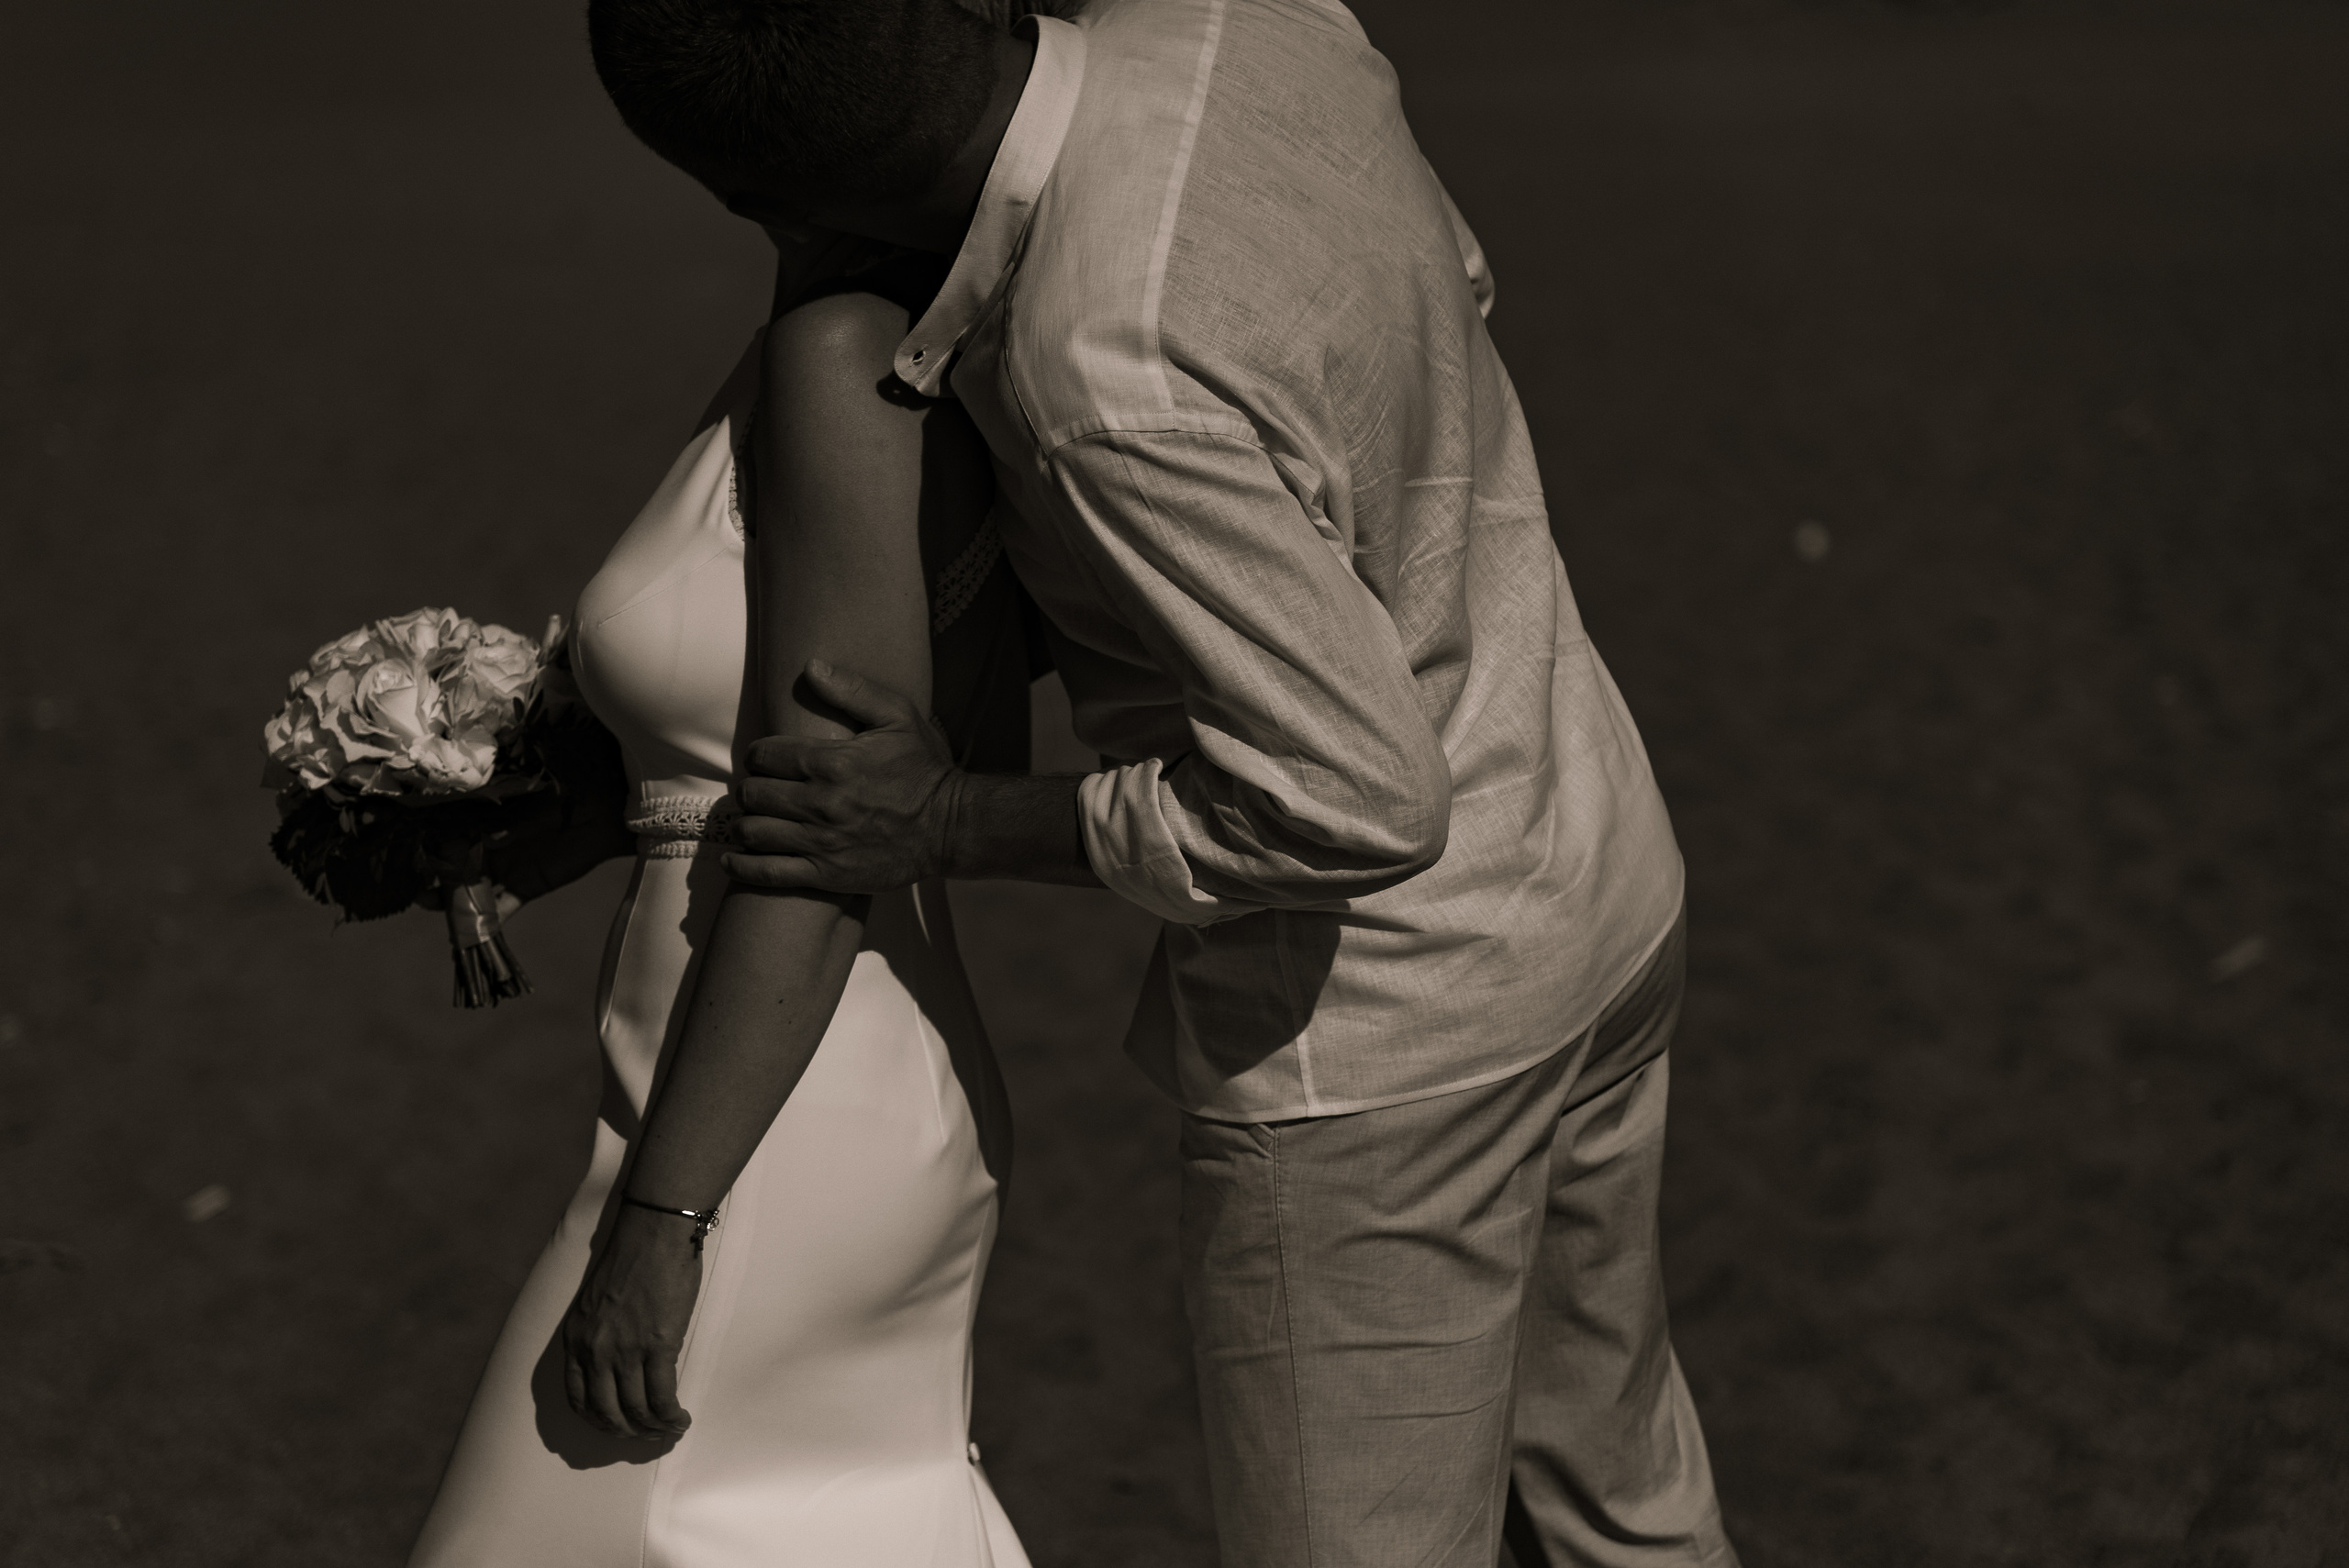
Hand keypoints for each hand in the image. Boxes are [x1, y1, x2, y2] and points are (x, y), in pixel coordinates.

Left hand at [560, 1205, 700, 1440]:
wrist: (654, 1233)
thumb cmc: (632, 1259)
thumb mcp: (595, 1303)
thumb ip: (598, 1335)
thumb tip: (615, 1365)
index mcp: (576, 1340)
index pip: (578, 1399)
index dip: (598, 1421)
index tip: (616, 1427)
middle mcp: (594, 1351)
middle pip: (607, 1412)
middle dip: (627, 1432)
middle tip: (646, 1436)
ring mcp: (624, 1351)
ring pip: (636, 1411)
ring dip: (654, 1429)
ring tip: (670, 1428)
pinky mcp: (657, 1346)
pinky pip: (662, 1397)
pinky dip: (671, 1416)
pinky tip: (681, 1418)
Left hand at [727, 661, 959, 893]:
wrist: (952, 827)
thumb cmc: (925, 770)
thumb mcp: (899, 717)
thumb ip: (852, 690)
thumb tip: (810, 666)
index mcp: (831, 762)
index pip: (764, 755)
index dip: (758, 756)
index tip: (766, 760)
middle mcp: (820, 803)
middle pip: (753, 794)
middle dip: (752, 789)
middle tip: (762, 790)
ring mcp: (821, 841)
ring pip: (754, 831)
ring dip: (747, 823)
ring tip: (755, 819)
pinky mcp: (826, 873)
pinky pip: (768, 873)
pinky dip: (743, 866)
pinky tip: (734, 859)